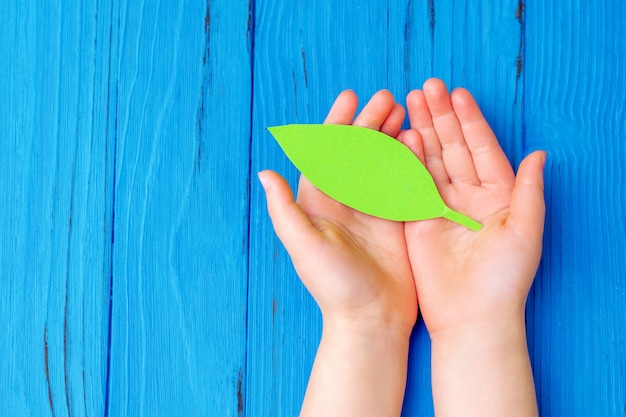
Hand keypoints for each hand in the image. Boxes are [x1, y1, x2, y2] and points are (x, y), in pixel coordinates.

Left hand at [259, 90, 416, 334]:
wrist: (371, 319)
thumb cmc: (334, 286)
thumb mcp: (304, 246)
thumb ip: (284, 210)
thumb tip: (265, 173)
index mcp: (319, 203)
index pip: (327, 153)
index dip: (337, 124)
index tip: (350, 98)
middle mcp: (344, 201)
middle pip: (356, 152)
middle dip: (369, 123)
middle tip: (387, 97)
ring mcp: (372, 209)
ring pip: (380, 162)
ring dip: (390, 136)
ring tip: (403, 112)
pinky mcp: (395, 220)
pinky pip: (402, 182)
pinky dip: (408, 161)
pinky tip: (417, 142)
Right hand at [404, 78, 545, 334]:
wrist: (470, 316)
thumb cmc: (504, 278)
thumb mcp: (525, 230)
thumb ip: (530, 190)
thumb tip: (539, 153)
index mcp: (497, 196)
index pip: (482, 148)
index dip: (470, 120)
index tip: (458, 93)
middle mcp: (468, 197)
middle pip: (454, 148)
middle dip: (441, 117)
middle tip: (427, 87)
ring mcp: (440, 207)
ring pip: (431, 161)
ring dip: (423, 131)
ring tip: (410, 102)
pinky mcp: (417, 220)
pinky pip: (411, 185)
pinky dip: (406, 162)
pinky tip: (402, 138)